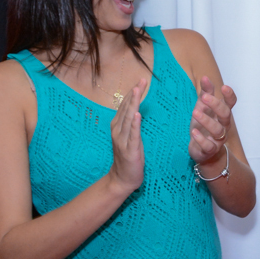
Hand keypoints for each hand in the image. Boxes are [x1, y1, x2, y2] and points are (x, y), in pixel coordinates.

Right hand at [109, 78, 145, 193]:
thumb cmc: (128, 157)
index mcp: (117, 126)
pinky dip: (134, 124)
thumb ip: (131, 124)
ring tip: (138, 90)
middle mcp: (117, 130)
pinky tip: (137, 114)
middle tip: (142, 80)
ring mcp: (122, 140)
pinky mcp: (129, 149)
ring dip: (133, 103)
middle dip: (134, 93)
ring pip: (128, 118)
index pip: (125, 106)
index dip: (132, 93)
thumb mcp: (129, 137)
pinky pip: (132, 134)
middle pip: (126, 108)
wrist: (122, 178)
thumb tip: (136, 109)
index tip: (140, 81)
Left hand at [189, 75, 235, 163]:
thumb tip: (205, 77)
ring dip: (207, 120)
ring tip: (195, 112)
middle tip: (204, 97)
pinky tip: (193, 132)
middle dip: (216, 105)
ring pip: (217, 130)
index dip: (230, 96)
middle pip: (225, 115)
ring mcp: (217, 139)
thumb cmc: (204, 126)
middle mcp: (223, 126)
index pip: (231, 104)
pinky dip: (201, 139)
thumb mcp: (203, 107)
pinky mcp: (209, 150)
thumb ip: (206, 93)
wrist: (203, 151)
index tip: (224, 87)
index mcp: (222, 114)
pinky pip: (208, 145)